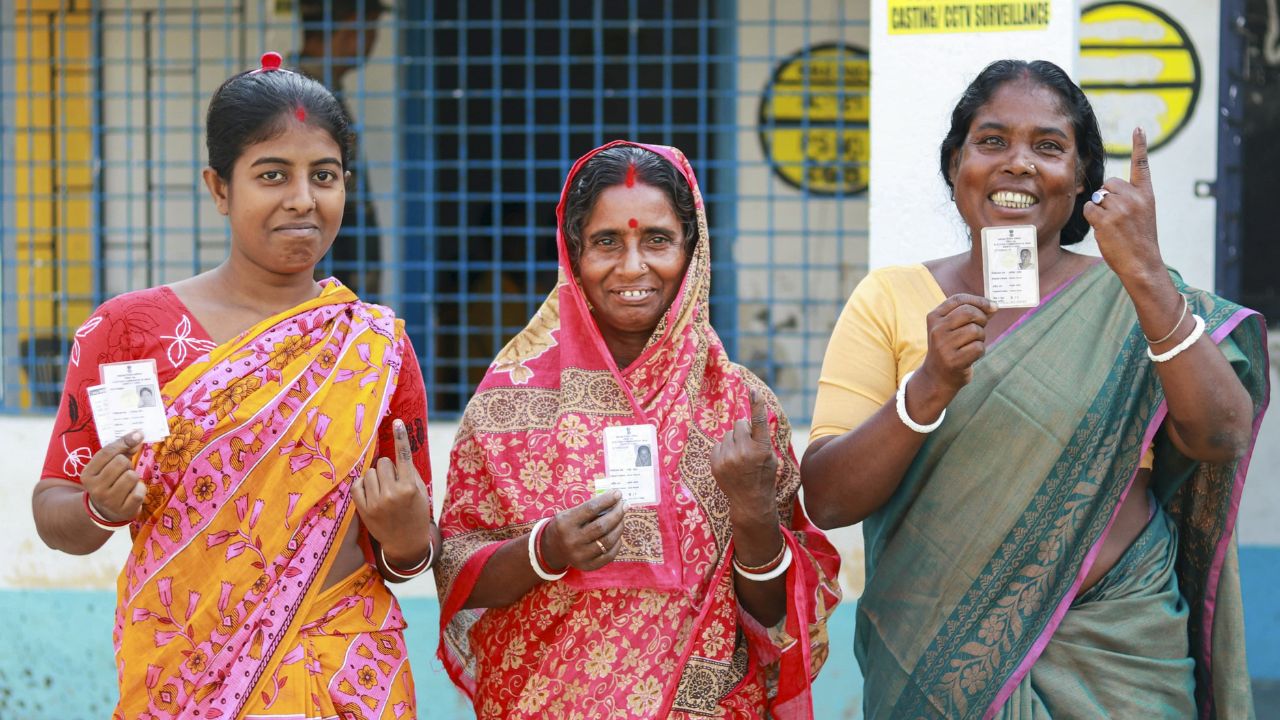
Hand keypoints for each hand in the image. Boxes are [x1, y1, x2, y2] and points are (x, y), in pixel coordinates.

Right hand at [81, 430, 146, 523]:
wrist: (108, 511)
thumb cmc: (111, 481)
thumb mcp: (109, 465)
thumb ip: (122, 449)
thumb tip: (137, 435)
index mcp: (87, 474)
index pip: (106, 452)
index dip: (124, 441)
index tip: (138, 434)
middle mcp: (95, 488)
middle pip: (121, 462)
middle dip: (127, 464)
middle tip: (124, 472)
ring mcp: (109, 501)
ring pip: (131, 476)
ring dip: (134, 477)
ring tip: (127, 483)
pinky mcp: (123, 510)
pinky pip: (139, 491)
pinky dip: (140, 489)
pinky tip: (132, 493)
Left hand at [354, 419, 433, 566]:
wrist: (406, 543)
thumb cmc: (415, 513)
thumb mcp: (420, 492)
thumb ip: (409, 472)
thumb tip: (395, 451)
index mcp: (410, 488)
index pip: (404, 457)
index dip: (401, 437)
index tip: (397, 422)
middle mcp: (393, 494)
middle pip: (383, 463)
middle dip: (387, 468)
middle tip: (393, 481)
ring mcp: (377, 503)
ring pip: (370, 473)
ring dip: (376, 477)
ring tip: (383, 490)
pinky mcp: (364, 510)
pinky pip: (358, 485)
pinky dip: (363, 485)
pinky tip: (371, 492)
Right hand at [541, 491, 625, 571]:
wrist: (552, 549)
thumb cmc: (565, 526)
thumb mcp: (569, 513)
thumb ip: (589, 508)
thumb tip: (614, 500)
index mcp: (565, 523)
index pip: (590, 509)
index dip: (606, 500)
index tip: (617, 493)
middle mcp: (572, 541)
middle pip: (602, 526)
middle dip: (617, 513)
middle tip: (624, 505)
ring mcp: (580, 555)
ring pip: (608, 541)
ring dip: (619, 527)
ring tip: (622, 518)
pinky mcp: (588, 566)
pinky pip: (609, 555)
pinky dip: (617, 543)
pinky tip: (618, 534)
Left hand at [710, 390, 779, 521]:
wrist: (750, 501)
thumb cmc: (763, 475)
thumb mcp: (770, 456)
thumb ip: (760, 438)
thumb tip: (744, 423)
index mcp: (761, 449)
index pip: (758, 422)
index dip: (757, 404)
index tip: (753, 390)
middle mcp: (743, 452)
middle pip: (739, 424)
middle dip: (744, 431)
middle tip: (749, 447)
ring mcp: (727, 458)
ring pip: (728, 434)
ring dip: (734, 441)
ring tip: (740, 458)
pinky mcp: (715, 463)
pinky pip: (718, 444)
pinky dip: (724, 450)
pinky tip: (731, 463)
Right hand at [919, 293, 997, 393]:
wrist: (937, 377)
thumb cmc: (950, 348)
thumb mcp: (952, 328)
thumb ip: (970, 315)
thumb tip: (994, 306)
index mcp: (934, 317)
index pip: (958, 299)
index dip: (979, 301)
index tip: (993, 306)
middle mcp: (936, 330)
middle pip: (968, 312)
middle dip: (982, 318)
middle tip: (982, 327)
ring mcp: (943, 346)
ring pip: (975, 331)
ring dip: (981, 337)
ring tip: (973, 344)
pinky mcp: (953, 361)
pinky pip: (978, 348)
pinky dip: (980, 351)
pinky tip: (971, 356)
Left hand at [1084, 127, 1162, 281]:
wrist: (1142, 262)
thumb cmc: (1139, 241)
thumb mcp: (1142, 215)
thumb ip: (1129, 199)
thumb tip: (1103, 192)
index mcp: (1146, 194)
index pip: (1141, 165)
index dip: (1139, 145)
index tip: (1138, 128)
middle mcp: (1135, 197)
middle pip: (1108, 183)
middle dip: (1106, 196)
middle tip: (1116, 216)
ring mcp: (1121, 207)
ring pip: (1097, 197)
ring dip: (1099, 210)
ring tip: (1113, 226)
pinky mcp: (1106, 219)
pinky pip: (1088, 209)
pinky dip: (1091, 218)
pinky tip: (1105, 230)